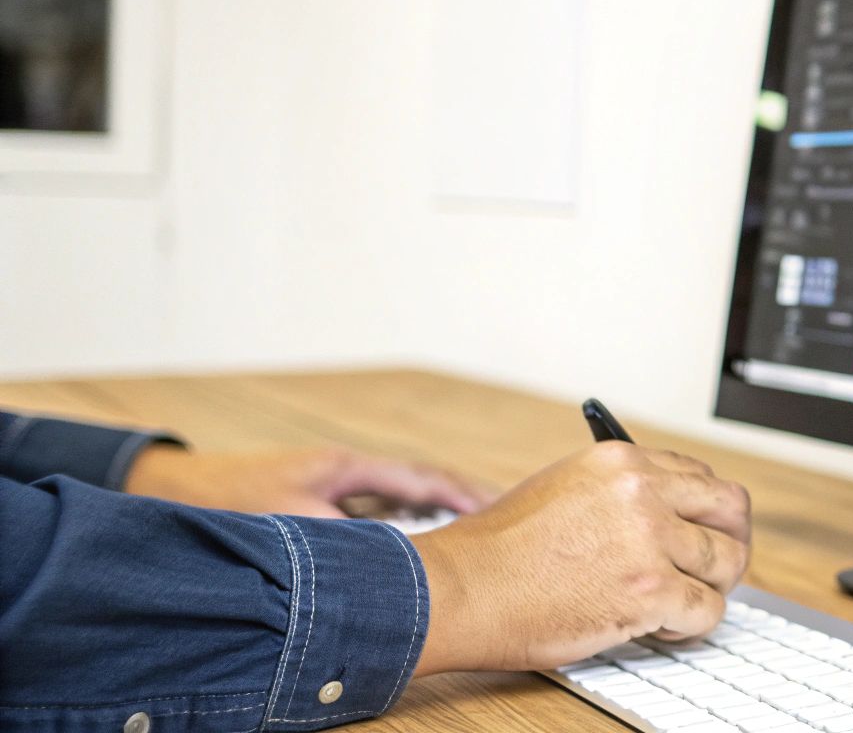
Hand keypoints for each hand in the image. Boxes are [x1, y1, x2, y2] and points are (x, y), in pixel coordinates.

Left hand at [124, 445, 494, 517]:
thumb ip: (344, 540)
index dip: (464, 495)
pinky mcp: (319, 505)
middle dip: (460, 500)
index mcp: (349, 466)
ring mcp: (334, 487)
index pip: (423, 478)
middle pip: (419, 485)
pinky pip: (375, 515)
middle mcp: (347, 472)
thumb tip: (388, 562)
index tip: (500, 509)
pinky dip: (401, 529)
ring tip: (467, 535)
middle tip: (500, 519)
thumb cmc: (229, 498)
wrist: (177, 491)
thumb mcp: (292, 520)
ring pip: (398, 501)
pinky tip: (408, 550)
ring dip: (432, 516)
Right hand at [409, 440, 751, 674]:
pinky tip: (661, 627)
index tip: (701, 531)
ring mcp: (650, 541)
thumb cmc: (499, 550)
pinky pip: (708, 610)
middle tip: (715, 567)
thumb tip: (663, 514)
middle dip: (730, 539)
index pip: (699, 476)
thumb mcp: (564, 489)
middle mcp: (643, 492)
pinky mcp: (650, 592)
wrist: (463, 589)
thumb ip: (619, 493)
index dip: (705, 511)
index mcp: (622, 462)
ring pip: (728, 561)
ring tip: (677, 603)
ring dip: (710, 587)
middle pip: (731, 508)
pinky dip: (692, 626)